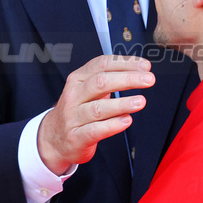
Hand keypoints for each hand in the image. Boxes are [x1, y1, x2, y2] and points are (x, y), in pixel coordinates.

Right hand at [38, 55, 154, 173]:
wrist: (53, 139)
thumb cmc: (77, 111)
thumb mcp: (86, 90)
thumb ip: (108, 79)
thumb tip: (138, 71)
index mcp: (78, 79)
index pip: (102, 64)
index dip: (125, 63)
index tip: (145, 66)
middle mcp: (74, 95)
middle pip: (101, 82)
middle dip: (128, 79)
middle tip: (148, 80)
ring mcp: (74, 117)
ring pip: (99, 108)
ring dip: (122, 103)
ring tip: (140, 101)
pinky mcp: (77, 137)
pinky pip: (96, 130)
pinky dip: (113, 125)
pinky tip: (126, 120)